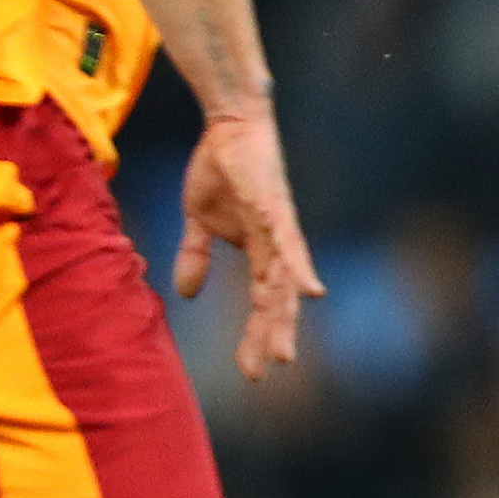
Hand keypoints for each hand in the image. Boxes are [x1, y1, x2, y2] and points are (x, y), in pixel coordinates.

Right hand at [174, 107, 324, 378]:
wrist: (229, 125)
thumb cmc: (220, 168)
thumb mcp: (197, 220)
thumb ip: (196, 256)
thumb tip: (187, 296)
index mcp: (259, 251)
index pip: (262, 303)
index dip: (255, 336)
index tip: (248, 371)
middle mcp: (277, 247)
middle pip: (277, 302)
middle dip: (270, 338)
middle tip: (262, 373)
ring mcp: (278, 229)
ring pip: (284, 283)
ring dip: (284, 318)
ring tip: (283, 353)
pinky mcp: (273, 211)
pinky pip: (289, 245)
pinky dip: (300, 270)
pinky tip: (311, 293)